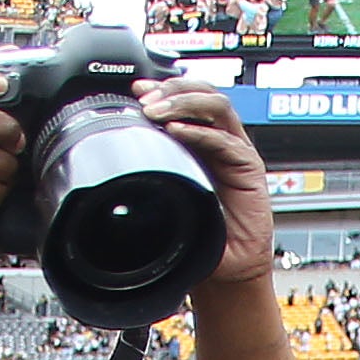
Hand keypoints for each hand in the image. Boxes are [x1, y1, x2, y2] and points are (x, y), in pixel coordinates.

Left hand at [141, 79, 277, 287]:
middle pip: (202, 93)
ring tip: (159, 112)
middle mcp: (220, 141)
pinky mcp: (250, 169)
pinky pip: (226, 141)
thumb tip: (110, 163)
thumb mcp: (166, 201)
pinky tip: (178, 132)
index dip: (162, 90)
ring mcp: (236, 152)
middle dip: (172, 90)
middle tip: (146, 100)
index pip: (185, 100)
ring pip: (217, 106)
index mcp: (200, 143)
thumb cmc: (202, 237)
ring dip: (185, 102)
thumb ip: (149, 177)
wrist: (230, 270)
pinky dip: (201, 132)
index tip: (136, 91)